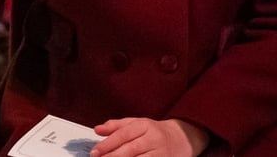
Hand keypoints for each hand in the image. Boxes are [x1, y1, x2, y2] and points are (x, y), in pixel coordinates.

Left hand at [91, 118, 208, 156]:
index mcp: (144, 125)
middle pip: (130, 149)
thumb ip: (115, 126)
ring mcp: (161, 152)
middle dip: (112, 156)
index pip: (123, 134)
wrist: (181, 138)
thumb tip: (97, 129)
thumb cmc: (153, 131)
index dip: (107, 144)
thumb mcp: (135, 123)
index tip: (94, 151)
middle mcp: (153, 138)